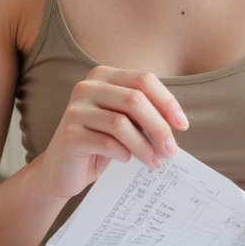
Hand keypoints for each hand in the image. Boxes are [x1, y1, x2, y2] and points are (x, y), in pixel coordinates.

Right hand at [38, 66, 188, 201]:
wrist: (62, 169)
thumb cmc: (99, 144)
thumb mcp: (124, 123)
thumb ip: (145, 116)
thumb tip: (177, 125)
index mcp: (104, 76)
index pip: (143, 80)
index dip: (167, 102)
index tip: (182, 125)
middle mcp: (87, 87)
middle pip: (135, 100)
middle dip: (159, 127)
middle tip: (171, 151)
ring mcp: (75, 109)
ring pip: (121, 123)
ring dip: (144, 146)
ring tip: (156, 162)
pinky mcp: (70, 134)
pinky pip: (106, 143)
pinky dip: (123, 154)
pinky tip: (127, 161)